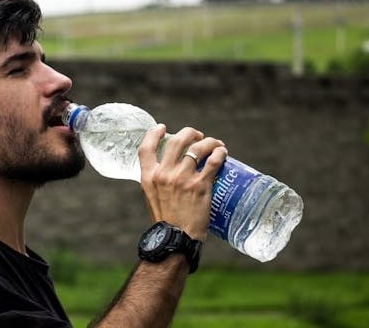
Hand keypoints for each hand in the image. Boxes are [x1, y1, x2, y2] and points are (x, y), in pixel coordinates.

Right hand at [138, 125, 227, 240]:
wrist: (175, 240)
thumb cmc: (166, 222)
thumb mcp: (152, 198)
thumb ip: (157, 182)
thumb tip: (169, 171)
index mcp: (149, 177)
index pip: (145, 148)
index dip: (153, 133)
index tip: (162, 127)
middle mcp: (164, 174)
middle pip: (176, 141)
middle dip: (189, 133)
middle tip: (198, 136)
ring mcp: (182, 178)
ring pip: (197, 147)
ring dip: (209, 142)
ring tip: (215, 144)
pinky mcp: (200, 185)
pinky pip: (213, 161)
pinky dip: (219, 153)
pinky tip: (223, 153)